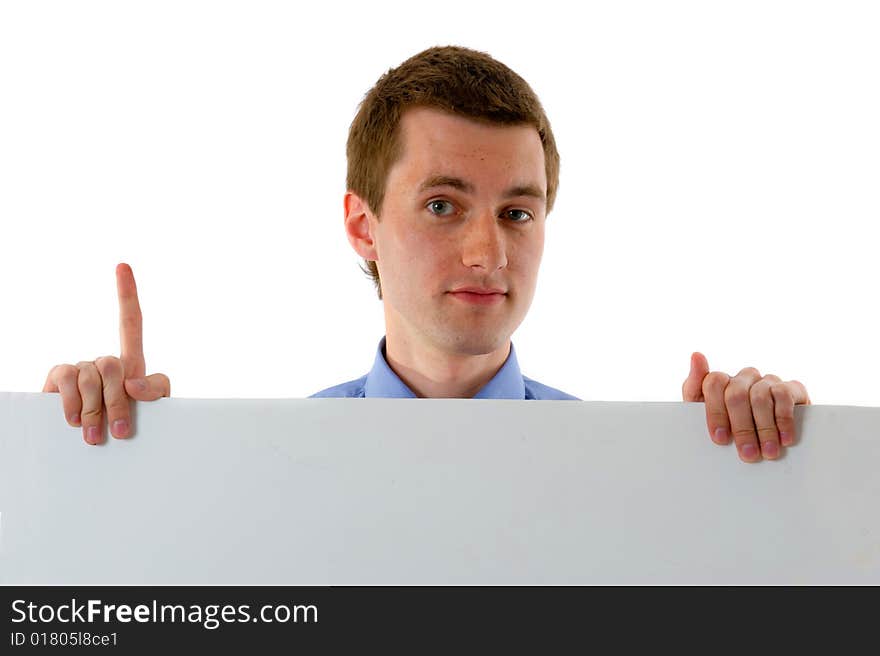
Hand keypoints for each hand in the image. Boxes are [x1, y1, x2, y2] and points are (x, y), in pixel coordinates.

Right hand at [42, 263, 170, 444]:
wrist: (104, 450)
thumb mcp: (156, 409)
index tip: (122, 266)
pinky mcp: (56, 379)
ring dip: (95, 409)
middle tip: (119, 433)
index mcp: (129, 362)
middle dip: (118, 401)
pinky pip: (65, 380)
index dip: (127, 294)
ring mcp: (77, 368)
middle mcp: (101, 361)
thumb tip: (134, 383)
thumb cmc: (132, 426)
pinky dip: (72, 402)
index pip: (130, 322)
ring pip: (89, 376)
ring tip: (95, 436)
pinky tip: (74, 420)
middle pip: (112, 364)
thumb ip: (156, 390)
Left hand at [682, 352, 809, 462]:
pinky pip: (784, 396)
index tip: (720, 439)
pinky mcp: (792, 388)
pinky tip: (784, 439)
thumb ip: (694, 388)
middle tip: (748, 453)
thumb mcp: (703, 414)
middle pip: (736, 394)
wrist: (767, 442)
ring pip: (760, 397)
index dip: (716, 412)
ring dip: (764, 428)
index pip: (714, 383)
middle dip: (741, 427)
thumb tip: (697, 355)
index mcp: (721, 382)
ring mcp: (768, 381)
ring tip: (767, 452)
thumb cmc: (729, 428)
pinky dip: (783, 420)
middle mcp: (744, 377)